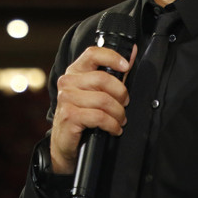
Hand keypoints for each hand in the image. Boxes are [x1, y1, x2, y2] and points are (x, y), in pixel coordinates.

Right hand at [50, 44, 136, 173]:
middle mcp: (67, 82)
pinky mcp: (69, 116)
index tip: (126, 67)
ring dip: (118, 113)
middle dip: (121, 94)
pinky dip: (112, 125)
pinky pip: (99, 117)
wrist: (65, 143)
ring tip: (119, 120)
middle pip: (103, 79)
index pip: (92, 54)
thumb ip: (114, 73)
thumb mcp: (96, 92)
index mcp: (75, 72)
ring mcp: (66, 98)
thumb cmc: (82, 116)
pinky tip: (113, 129)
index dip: (112, 57)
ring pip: (104, 100)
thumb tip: (132, 54)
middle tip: (124, 104)